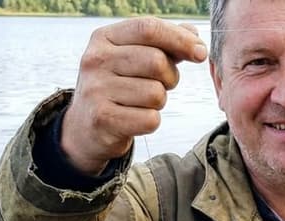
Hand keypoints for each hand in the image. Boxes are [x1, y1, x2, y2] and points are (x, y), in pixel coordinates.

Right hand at [61, 17, 207, 174]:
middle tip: (161, 85)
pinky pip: (150, 119)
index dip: (180, 39)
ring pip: (156, 93)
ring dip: (159, 101)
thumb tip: (193, 33)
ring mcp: (96, 90)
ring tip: (141, 102)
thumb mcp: (131, 57)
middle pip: (157, 62)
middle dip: (171, 77)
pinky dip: (151, 121)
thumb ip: (162, 43)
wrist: (84, 127)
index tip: (200, 52)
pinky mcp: (103, 120)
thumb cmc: (117, 87)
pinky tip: (135, 119)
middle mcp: (96, 60)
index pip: (148, 28)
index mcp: (104, 38)